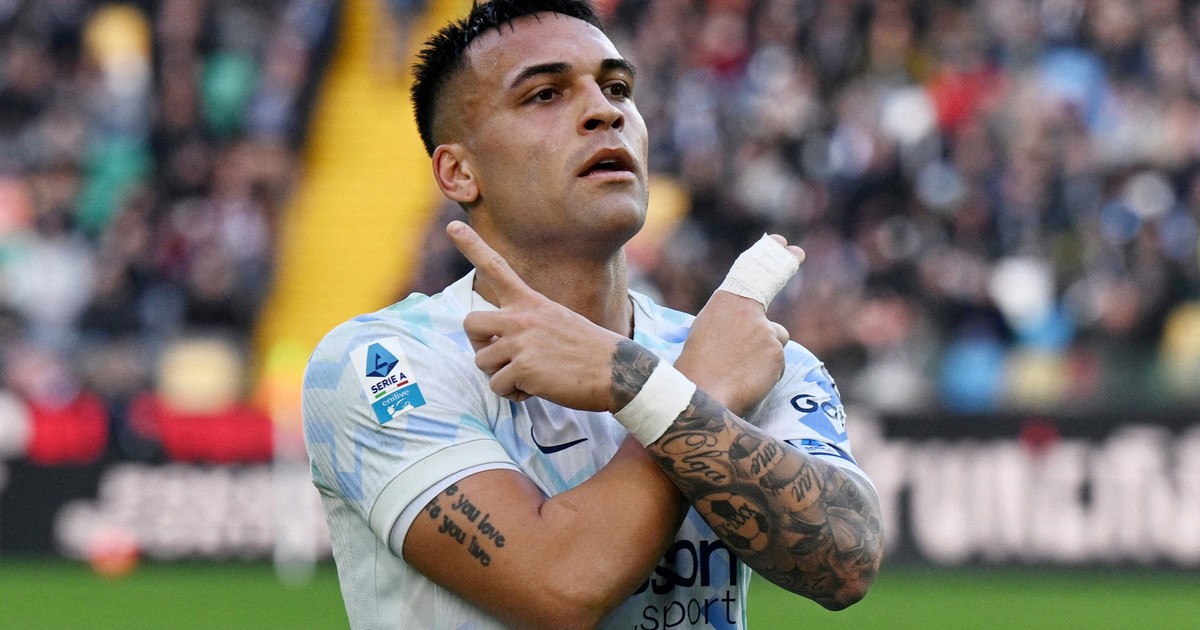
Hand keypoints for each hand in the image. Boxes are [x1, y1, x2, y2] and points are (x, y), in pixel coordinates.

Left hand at [446, 221, 624, 411]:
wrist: (616, 371)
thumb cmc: (589, 351)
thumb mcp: (559, 321)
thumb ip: (528, 324)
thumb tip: (502, 344)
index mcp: (531, 303)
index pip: (497, 268)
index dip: (472, 246)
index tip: (453, 226)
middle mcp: (522, 317)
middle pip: (470, 322)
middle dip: (478, 343)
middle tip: (500, 356)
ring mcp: (521, 342)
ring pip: (482, 362)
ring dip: (500, 376)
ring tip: (529, 377)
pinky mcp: (524, 368)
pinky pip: (498, 387)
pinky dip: (513, 394)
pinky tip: (536, 390)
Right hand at [674, 235, 803, 415]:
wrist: (697, 396)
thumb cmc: (695, 369)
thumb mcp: (706, 332)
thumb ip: (732, 320)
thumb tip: (761, 326)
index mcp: (724, 302)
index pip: (750, 272)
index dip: (769, 255)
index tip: (783, 243)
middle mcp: (748, 310)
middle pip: (770, 300)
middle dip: (786, 266)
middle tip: (796, 251)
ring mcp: (765, 330)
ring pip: (774, 340)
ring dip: (764, 355)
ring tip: (738, 370)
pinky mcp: (777, 352)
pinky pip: (777, 363)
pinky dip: (767, 373)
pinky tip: (748, 380)